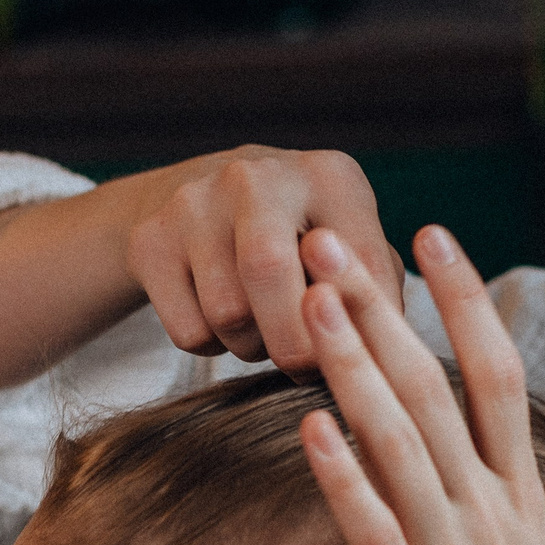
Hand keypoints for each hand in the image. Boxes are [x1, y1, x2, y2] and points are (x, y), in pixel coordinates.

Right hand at [0, 146, 404, 390]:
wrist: (189, 198)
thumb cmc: (296, 237)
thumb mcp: (345, 242)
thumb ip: (376, 288)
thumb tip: (394, 350)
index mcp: (328, 176)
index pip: (354, 262)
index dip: (361, 325)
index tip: (359, 356)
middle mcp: (258, 176)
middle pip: (271, 273)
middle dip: (295, 343)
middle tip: (305, 369)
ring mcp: (195, 203)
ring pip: (229, 314)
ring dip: (252, 347)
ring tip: (264, 331)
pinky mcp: (150, 241)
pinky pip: (189, 331)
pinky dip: (211, 346)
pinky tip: (221, 319)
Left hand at [294, 224, 544, 544]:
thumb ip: (504, 524)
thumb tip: (483, 484)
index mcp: (522, 504)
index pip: (497, 374)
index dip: (463, 300)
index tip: (433, 237)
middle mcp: (491, 517)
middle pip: (434, 387)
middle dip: (379, 306)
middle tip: (330, 239)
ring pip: (402, 441)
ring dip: (354, 363)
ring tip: (310, 299)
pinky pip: (375, 530)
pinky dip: (344, 474)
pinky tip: (312, 424)